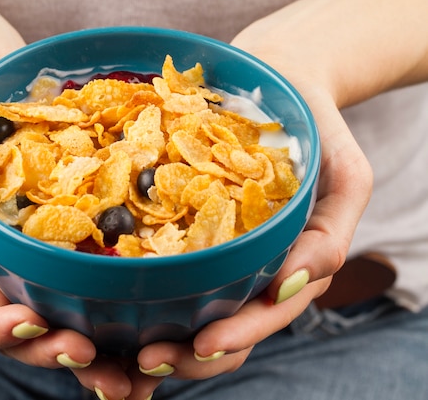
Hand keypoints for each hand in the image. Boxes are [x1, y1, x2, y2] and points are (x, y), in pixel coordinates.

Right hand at [0, 86, 161, 399]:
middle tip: (87, 351)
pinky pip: (88, 286)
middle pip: (17, 337)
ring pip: (58, 324)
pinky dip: (113, 315)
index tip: (30, 318)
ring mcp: (31, 268)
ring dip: (93, 353)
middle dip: (51, 351)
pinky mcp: (69, 248)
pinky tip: (147, 328)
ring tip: (127, 367)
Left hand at [133, 53, 372, 385]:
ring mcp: (214, 252)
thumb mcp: (345, 177)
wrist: (277, 85)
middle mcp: (247, 269)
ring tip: (116, 350)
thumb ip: (331, 232)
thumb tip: (297, 283)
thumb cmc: (314, 130)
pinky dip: (133, 293)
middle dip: (185, 354)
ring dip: (153, 337)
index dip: (235, 336)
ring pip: (185, 310)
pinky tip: (99, 303)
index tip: (202, 343)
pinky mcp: (181, 227)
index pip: (263, 315)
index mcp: (286, 267)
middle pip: (218, 330)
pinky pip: (157, 264)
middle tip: (146, 360)